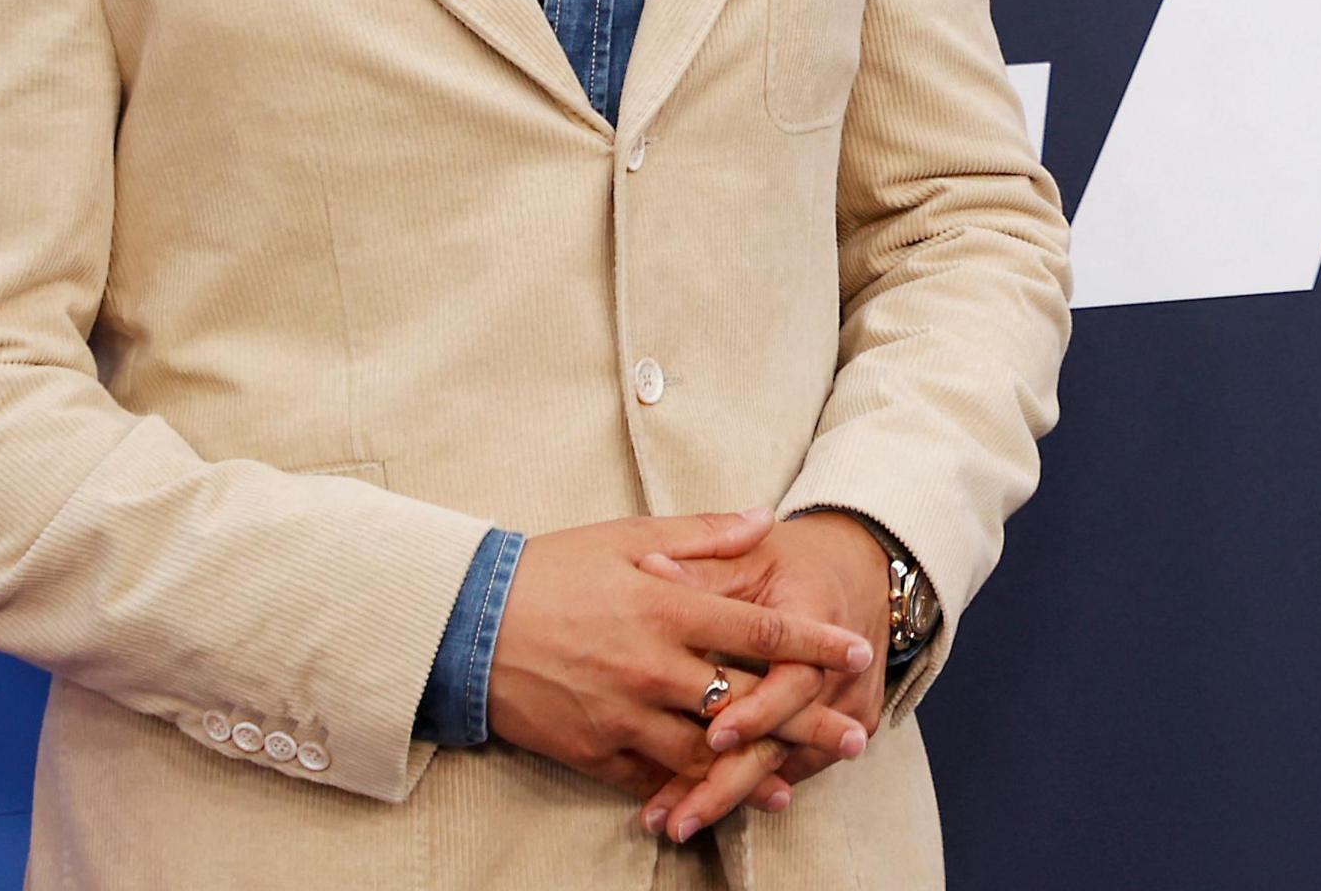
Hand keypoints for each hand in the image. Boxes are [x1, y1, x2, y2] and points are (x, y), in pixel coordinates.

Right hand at [483, 510, 877, 806]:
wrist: (462, 622)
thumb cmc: (548, 571)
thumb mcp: (626, 538)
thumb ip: (703, 534)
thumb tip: (764, 517)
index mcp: (666, 608)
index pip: (759, 632)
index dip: (813, 645)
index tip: (858, 654)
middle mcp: (651, 666)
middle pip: (744, 702)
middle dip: (804, 721)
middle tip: (855, 736)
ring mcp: (620, 714)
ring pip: (702, 753)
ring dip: (752, 771)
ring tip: (796, 786)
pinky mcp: (589, 749)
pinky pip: (647, 780)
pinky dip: (684, 794)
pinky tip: (715, 803)